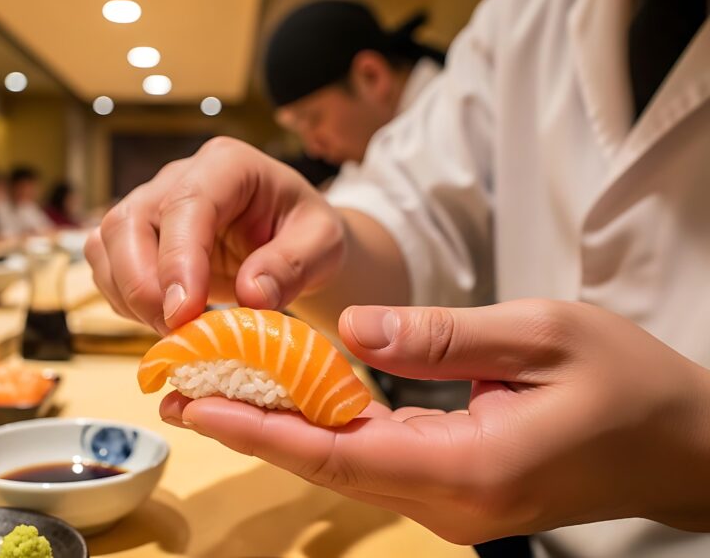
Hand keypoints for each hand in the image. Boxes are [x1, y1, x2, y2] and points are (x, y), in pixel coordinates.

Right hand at [85, 137, 345, 333]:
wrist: (292, 241)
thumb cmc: (307, 235)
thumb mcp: (323, 246)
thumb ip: (293, 266)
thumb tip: (251, 294)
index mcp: (227, 165)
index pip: (186, 204)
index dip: (178, 260)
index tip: (184, 313)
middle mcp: (178, 176)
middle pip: (128, 220)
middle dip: (142, 284)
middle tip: (176, 331)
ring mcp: (149, 203)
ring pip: (106, 242)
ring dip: (128, 296)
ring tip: (174, 330)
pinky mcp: (133, 235)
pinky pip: (105, 265)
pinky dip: (123, 300)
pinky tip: (161, 319)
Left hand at [160, 300, 709, 542]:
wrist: (681, 443)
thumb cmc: (626, 382)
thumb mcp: (542, 334)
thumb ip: (443, 335)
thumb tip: (355, 331)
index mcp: (470, 468)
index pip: (340, 452)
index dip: (261, 427)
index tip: (195, 404)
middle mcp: (451, 503)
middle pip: (329, 465)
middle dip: (252, 426)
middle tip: (179, 390)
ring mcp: (453, 506)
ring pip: (347, 465)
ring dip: (282, 426)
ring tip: (216, 387)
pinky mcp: (457, 492)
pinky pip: (376, 461)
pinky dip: (328, 429)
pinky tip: (292, 396)